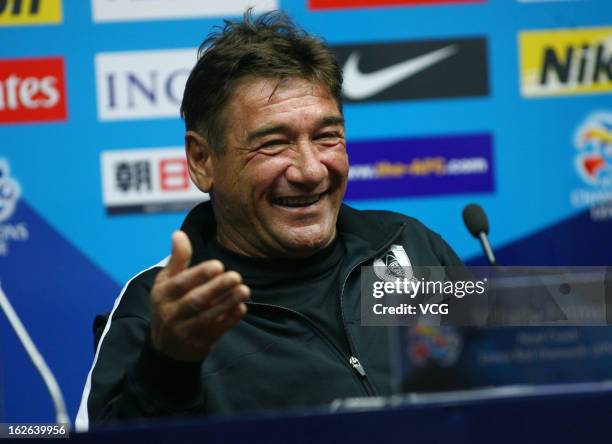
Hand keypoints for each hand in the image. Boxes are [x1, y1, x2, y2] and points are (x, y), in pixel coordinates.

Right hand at [150, 231, 249, 361]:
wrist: (167, 348)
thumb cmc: (170, 305)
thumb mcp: (167, 282)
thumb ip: (177, 259)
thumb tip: (179, 233)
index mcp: (162, 294)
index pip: (181, 283)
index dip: (199, 274)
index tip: (218, 265)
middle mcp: (171, 313)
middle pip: (195, 301)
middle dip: (217, 288)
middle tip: (236, 276)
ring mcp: (185, 331)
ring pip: (207, 317)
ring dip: (227, 302)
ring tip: (245, 290)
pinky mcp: (199, 343)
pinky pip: (216, 331)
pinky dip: (230, 320)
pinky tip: (242, 307)